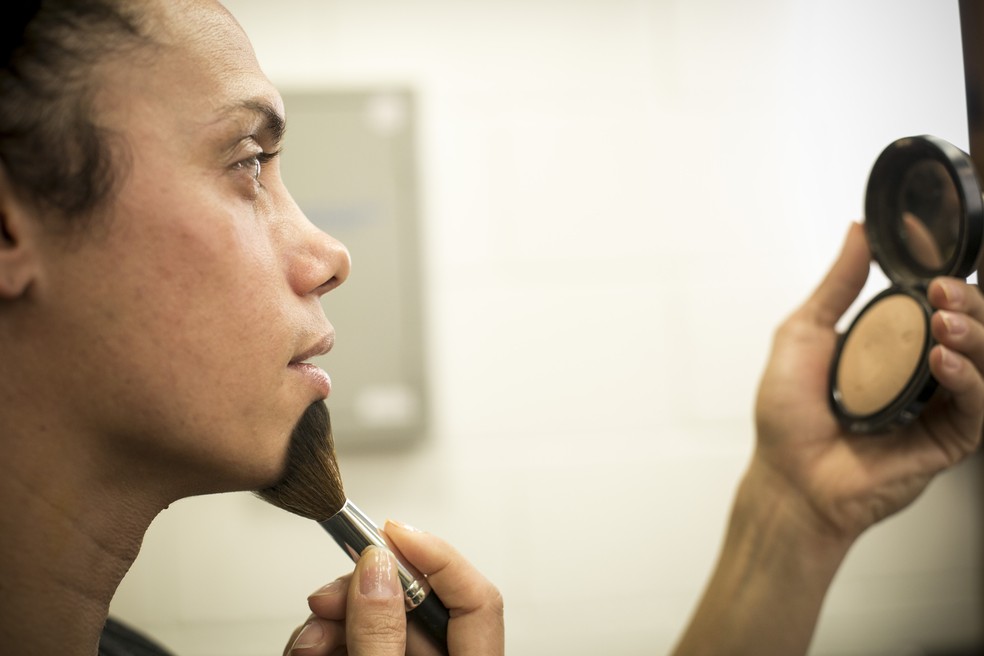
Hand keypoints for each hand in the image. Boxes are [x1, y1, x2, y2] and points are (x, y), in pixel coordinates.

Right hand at [283, 521, 503, 655]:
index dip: (436, 555)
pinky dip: (328, 639)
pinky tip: (306, 649)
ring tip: (307, 641)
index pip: (477, 598)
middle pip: (416, 605)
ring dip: (334, 619)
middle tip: (327, 595)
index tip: (390, 530)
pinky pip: (356, 643)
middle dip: (362, 592)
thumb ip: (380, 635)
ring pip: (378, 622)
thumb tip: (376, 569)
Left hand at [753, 222, 983, 542]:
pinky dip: (969, 379)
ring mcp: (936, 405)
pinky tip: (944, 361)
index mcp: (892, 344)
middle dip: (967, 301)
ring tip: (944, 320)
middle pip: (971, 327)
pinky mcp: (947, 440)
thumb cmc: (789, 415)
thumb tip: (857, 233)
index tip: (936, 242)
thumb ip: (837, 286)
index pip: (935, 301)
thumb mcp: (804, 334)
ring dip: (974, 334)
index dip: (945, 271)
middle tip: (944, 289)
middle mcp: (920, 371)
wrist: (788, 475)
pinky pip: (977, 407)